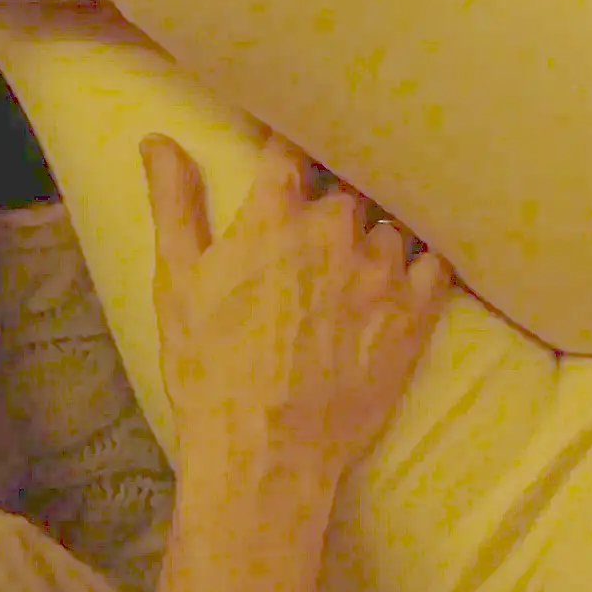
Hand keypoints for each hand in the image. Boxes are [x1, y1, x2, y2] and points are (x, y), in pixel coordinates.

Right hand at [142, 133, 451, 481]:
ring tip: (361, 253)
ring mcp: (381, 270)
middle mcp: (335, 230)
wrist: (266, 451)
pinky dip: (421, 262)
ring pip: (391, 221)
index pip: (291, 146)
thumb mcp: (177, 281)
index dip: (291, 145)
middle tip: (323, 215)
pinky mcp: (415, 313)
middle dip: (335, 191)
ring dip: (375, 231)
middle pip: (348, 182)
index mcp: (275, 214)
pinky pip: (435, 263)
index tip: (290, 151)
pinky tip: (407, 275)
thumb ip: (174, 203)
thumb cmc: (210, 369)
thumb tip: (156, 140)